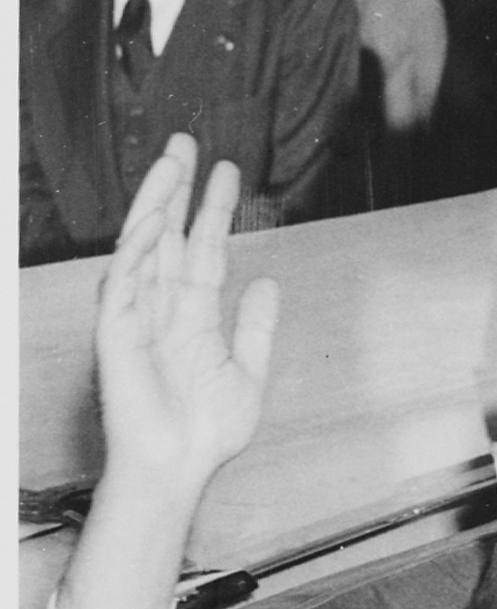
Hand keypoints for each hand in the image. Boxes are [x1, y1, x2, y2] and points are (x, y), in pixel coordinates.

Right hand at [94, 137, 279, 501]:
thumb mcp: (248, 370)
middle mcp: (163, 307)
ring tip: (171, 159)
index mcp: (193, 314)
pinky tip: (152, 217)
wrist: (180, 466)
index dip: (214, 209)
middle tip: (189, 141)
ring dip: (156, 201)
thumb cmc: (207, 430)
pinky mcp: (117, 331)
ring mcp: (138, 315)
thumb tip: (268, 281)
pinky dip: (136, 248)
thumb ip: (257, 326)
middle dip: (178, 188)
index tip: (228, 172)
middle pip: (170, 234)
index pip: (204, 248)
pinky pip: (124, 281)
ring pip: (145, 245)